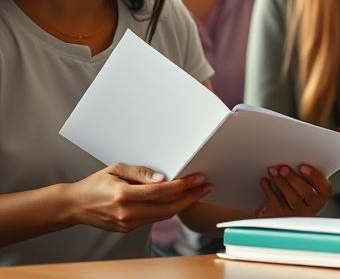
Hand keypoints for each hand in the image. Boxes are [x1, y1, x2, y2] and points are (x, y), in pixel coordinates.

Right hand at [65, 164, 210, 232]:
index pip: (161, 192)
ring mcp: (127, 223)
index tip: (198, 179)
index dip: (183, 185)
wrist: (74, 205)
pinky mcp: (128, 229)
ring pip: (163, 215)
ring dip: (183, 204)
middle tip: (205, 187)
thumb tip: (164, 178)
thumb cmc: (95, 184)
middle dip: (190, 196)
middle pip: (168, 207)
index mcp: (123, 196)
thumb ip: (142, 172)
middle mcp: (127, 213)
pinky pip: (154, 219)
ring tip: (197, 193)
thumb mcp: (117, 169)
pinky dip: (168, 210)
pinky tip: (178, 201)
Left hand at [254, 164, 333, 216]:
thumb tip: (295, 161)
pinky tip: (265, 181)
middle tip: (283, 168)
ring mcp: (297, 215)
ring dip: (280, 182)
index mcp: (321, 197)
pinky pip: (276, 204)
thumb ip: (305, 176)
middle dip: (294, 178)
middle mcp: (312, 209)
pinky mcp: (281, 218)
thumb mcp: (302, 183)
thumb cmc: (292, 191)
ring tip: (273, 170)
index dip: (315, 177)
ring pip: (291, 199)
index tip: (302, 166)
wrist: (275, 210)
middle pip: (307, 193)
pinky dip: (269, 190)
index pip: (325, 189)